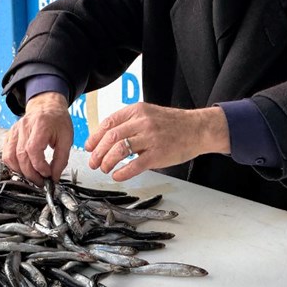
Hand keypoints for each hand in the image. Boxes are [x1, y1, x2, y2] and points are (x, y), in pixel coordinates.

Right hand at [2, 92, 72, 184]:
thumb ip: (61, 159)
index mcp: (40, 125)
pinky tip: (23, 169)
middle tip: (41, 182)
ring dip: (20, 171)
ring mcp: (14, 131)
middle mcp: (24, 127)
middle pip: (20, 155)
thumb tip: (54, 177)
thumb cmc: (57, 121)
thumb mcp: (67, 139)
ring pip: (10, 156)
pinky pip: (6, 154)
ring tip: (32, 177)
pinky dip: (13, 165)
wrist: (47, 107)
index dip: (39, 166)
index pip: (33, 149)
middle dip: (30, 173)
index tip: (47, 174)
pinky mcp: (10, 135)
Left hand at [85, 102, 228, 181]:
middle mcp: (142, 122)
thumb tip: (107, 138)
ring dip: (107, 162)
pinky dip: (122, 172)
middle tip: (93, 163)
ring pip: (119, 150)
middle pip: (110, 138)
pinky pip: (134, 165)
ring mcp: (151, 138)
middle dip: (97, 153)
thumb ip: (130, 123)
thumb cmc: (173, 124)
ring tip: (105, 169)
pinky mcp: (158, 154)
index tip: (89, 147)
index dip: (94, 137)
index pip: (108, 123)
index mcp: (137, 111)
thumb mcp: (149, 114)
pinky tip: (117, 176)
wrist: (198, 129)